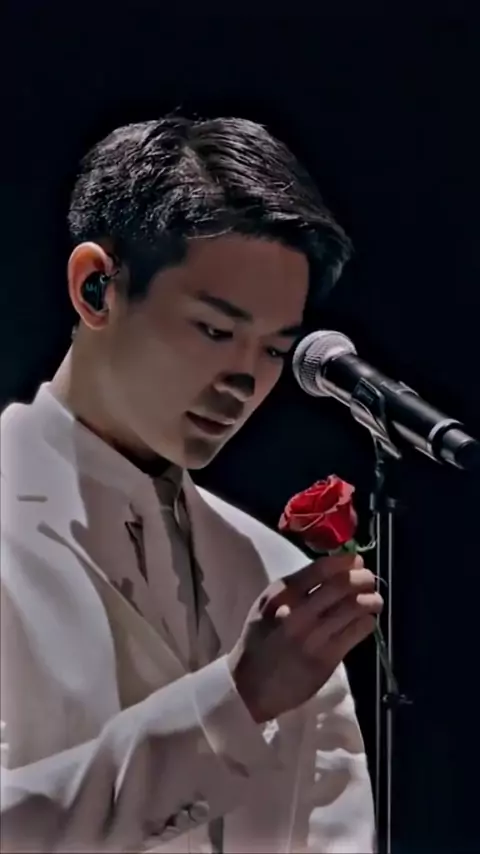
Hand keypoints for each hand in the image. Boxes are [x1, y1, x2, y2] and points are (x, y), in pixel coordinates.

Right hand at [227, 553, 382, 722]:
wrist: (250, 686)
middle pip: (341, 586)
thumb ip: (295, 589)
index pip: (320, 569)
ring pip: (354, 608)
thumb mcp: (266, 606)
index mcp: (281, 595)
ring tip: (375, 600)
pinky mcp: (326, 658)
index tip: (357, 561)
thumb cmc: (259, 641)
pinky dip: (367, 622)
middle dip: (363, 579)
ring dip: (371, 600)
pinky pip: (356, 632)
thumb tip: (334, 569)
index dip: (344, 562)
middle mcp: (297, 612)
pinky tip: (367, 621)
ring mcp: (313, 636)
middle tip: (370, 580)